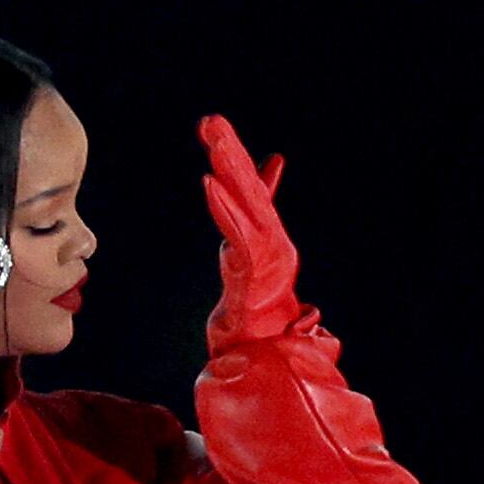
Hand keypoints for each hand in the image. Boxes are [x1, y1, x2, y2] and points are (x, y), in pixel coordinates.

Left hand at [200, 113, 302, 345]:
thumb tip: (252, 217)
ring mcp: (267, 261)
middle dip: (230, 153)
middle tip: (211, 121)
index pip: (250, 191)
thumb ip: (248, 230)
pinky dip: (226, 210)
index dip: (234, 157)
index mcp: (269, 240)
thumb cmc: (255, 318)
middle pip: (250, 191)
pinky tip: (211, 185)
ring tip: (213, 142)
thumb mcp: (247, 267)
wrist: (265, 362)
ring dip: (230, 171)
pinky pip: (239, 237)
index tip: (214, 127)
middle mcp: (273, 245)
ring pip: (247, 207)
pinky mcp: (255, 278)